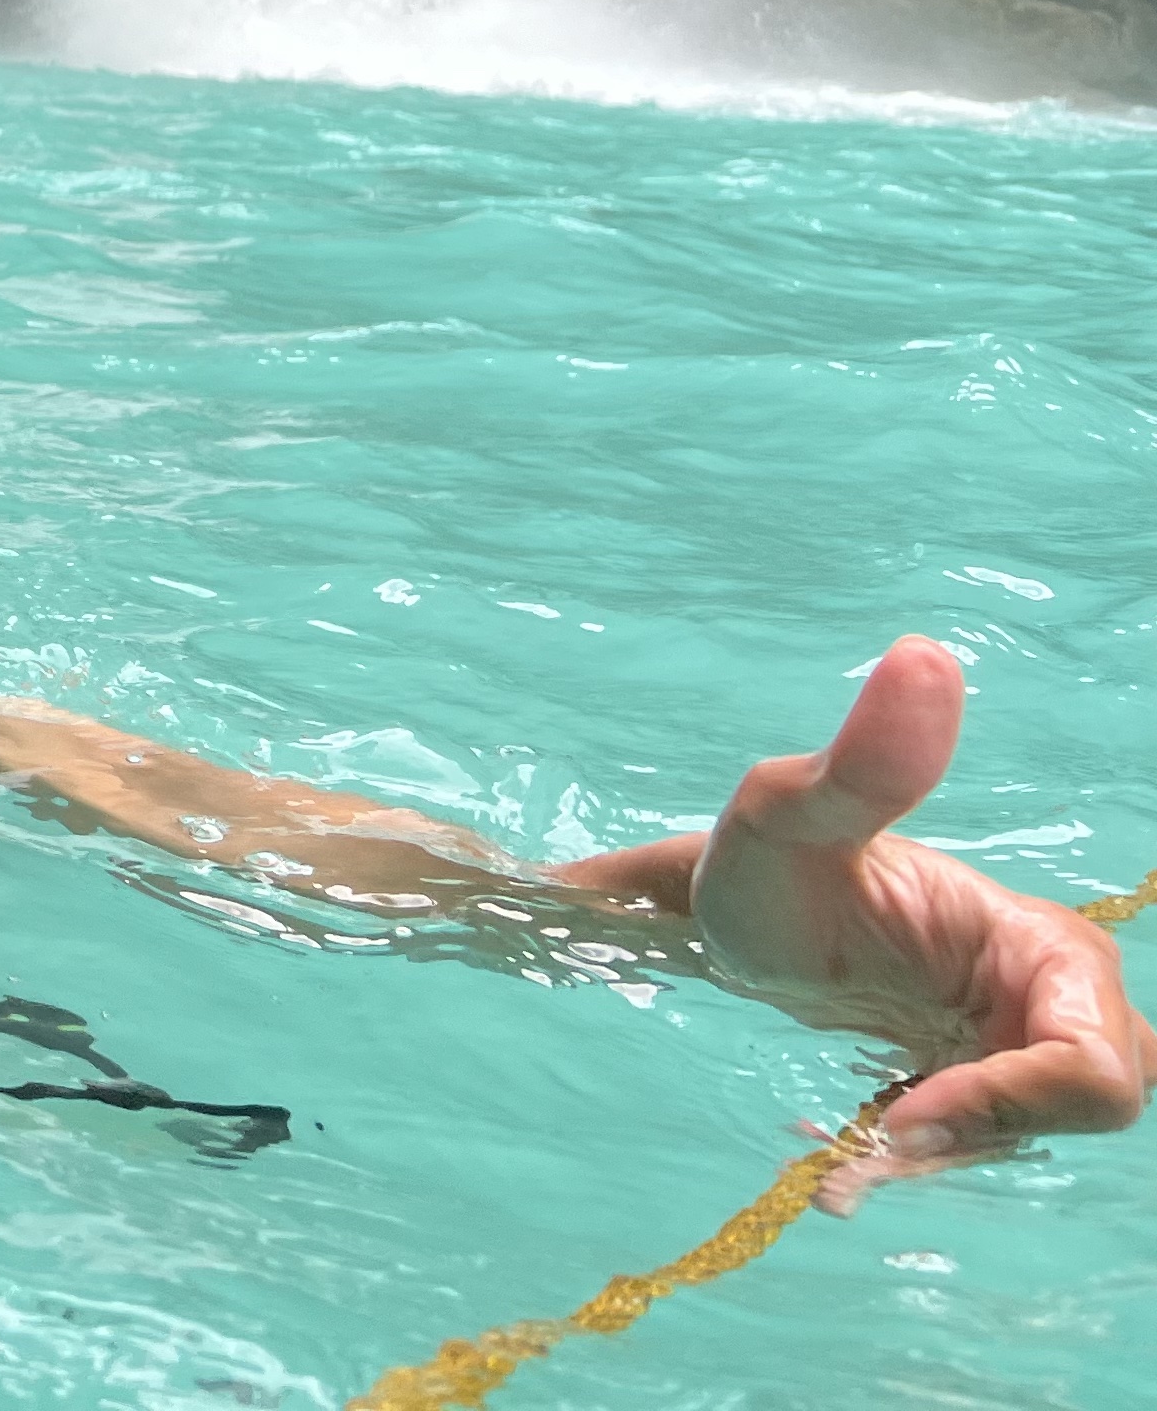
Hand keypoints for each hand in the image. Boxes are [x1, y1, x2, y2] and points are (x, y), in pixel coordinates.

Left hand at [569, 636, 1150, 1205]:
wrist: (729, 910)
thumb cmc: (765, 859)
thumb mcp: (787, 812)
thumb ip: (862, 759)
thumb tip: (923, 656)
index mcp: (1044, 949)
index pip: (1095, 1062)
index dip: (1014, 1099)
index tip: (904, 1112)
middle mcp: (1053, 1001)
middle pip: (1094, 1106)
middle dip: (992, 1130)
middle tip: (880, 1137)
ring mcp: (1020, 1045)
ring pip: (1029, 1135)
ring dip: (941, 1156)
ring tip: (843, 1160)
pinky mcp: (980, 1083)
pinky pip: (979, 1143)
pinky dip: (915, 1161)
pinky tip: (841, 1168)